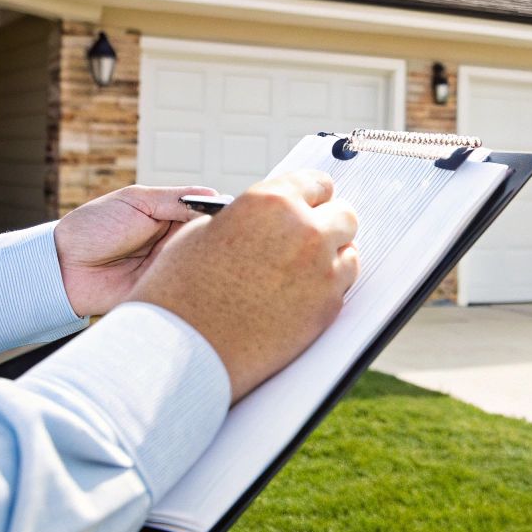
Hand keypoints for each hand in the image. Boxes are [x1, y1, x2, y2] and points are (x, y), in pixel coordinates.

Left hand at [53, 185, 218, 317]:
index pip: (207, 212)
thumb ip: (175, 199)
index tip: (233, 214)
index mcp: (168, 216)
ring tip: (215, 256)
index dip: (221, 212)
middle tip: (228, 237)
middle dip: (221, 238)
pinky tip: (204, 277)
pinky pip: (189, 288)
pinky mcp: (164, 291)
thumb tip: (214, 195)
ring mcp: (170, 267)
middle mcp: (174, 241)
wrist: (64, 267)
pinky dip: (199, 284)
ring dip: (211, 260)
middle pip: (211, 239)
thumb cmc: (94, 228)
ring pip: (204, 263)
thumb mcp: (136, 202)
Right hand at [131, 170, 359, 402]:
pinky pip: (343, 287)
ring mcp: (321, 269)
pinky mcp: (328, 307)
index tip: (313, 206)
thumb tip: (266, 219)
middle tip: (310, 241)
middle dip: (328, 226)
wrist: (181, 348)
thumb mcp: (204, 232)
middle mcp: (302, 230)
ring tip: (301, 273)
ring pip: (349, 252)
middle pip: (344, 216)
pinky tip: (301, 295)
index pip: (317, 184)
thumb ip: (247, 218)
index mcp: (269, 201)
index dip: (313, 197)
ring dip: (331, 258)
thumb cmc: (182, 292)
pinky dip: (328, 288)